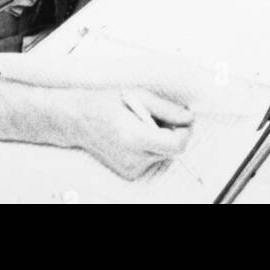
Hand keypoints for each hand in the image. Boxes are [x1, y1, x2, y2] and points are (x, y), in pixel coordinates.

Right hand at [74, 88, 192, 179]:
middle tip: (158, 115)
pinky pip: (151, 159)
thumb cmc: (108, 104)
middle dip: (172, 132)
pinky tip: (134, 135)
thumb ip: (168, 109)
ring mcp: (130, 169)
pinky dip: (149, 147)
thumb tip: (189, 119)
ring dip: (160, 139)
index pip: (176, 145)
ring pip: (162, 154)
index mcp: (135, 138)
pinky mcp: (129, 173)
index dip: (185, 132)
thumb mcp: (140, 96)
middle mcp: (133, 159)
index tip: (183, 119)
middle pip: (172, 150)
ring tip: (141, 124)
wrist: (79, 120)